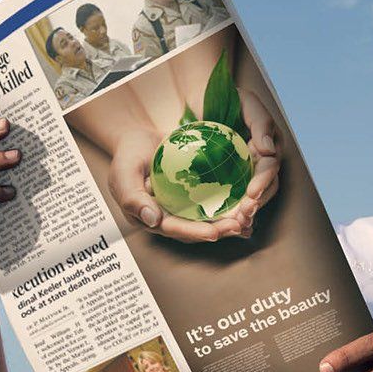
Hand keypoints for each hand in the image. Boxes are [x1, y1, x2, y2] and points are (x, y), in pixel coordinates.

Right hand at [107, 128, 244, 242]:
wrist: (137, 138)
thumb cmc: (127, 155)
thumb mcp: (123, 174)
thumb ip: (132, 198)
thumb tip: (153, 220)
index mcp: (150, 218)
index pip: (174, 229)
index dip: (194, 232)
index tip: (214, 233)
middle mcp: (168, 217)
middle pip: (195, 229)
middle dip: (218, 231)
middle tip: (240, 226)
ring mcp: (181, 207)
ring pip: (207, 219)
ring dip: (228, 221)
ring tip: (248, 219)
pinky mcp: (193, 195)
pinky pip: (212, 202)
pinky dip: (229, 203)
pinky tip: (247, 200)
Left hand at [225, 88, 280, 237]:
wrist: (200, 102)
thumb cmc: (224, 97)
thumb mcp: (245, 101)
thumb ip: (261, 122)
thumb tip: (269, 150)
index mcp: (268, 148)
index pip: (269, 169)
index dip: (262, 183)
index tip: (251, 194)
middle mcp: (259, 163)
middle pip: (264, 190)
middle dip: (256, 205)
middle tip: (243, 217)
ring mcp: (244, 173)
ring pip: (251, 199)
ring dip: (246, 214)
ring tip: (235, 226)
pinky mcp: (228, 182)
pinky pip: (232, 200)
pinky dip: (231, 214)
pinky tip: (224, 226)